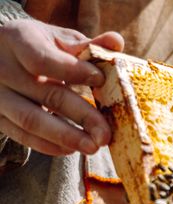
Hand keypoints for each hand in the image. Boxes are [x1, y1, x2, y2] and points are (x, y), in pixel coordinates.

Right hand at [0, 19, 122, 155]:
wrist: (0, 57)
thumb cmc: (38, 47)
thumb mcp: (58, 40)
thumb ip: (87, 45)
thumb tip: (116, 42)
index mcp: (18, 40)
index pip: (42, 59)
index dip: (73, 71)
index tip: (100, 79)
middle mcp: (2, 68)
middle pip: (46, 94)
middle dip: (81, 115)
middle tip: (106, 133)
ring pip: (31, 120)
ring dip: (66, 137)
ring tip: (93, 147)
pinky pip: (22, 135)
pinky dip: (49, 145)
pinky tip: (71, 148)